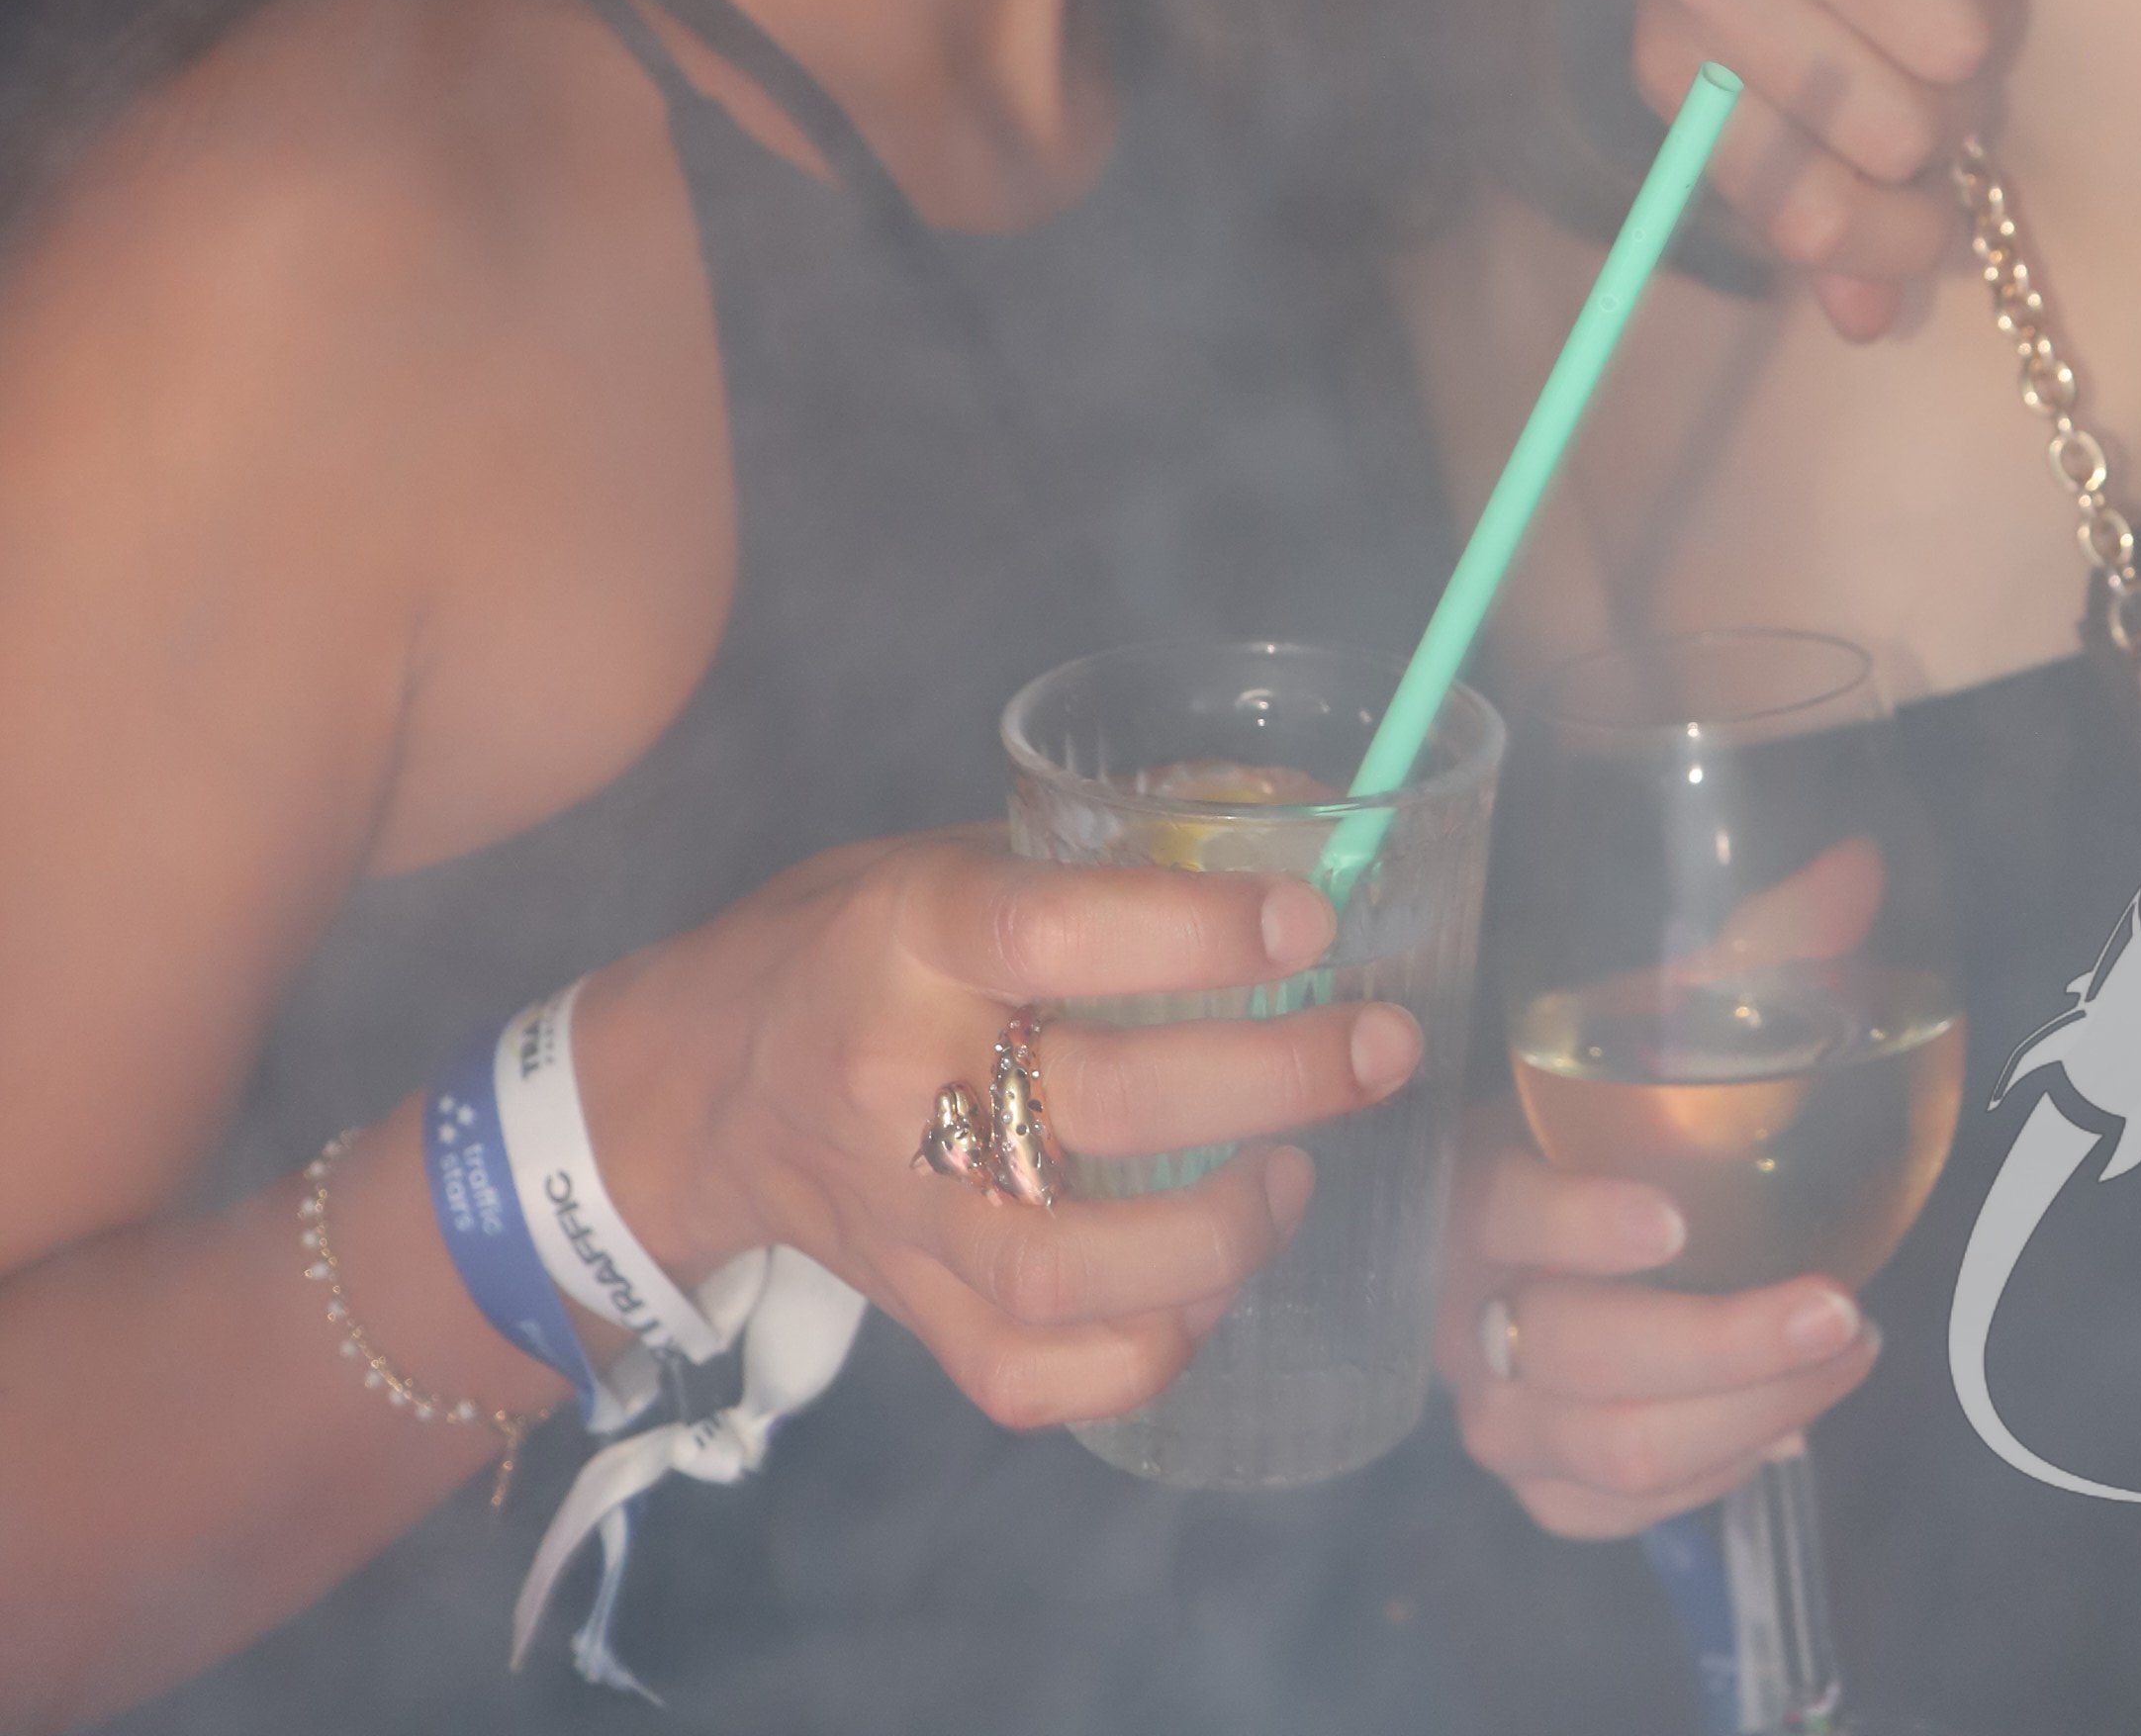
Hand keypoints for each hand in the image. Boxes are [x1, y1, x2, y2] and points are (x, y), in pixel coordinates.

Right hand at [574, 834, 1420, 1434]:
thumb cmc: (845, 947)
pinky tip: (1211, 1286)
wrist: (695, 1089)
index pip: (1051, 933)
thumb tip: (1284, 834)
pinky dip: (1146, 1348)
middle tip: (1377, 1047)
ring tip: (1293, 1178)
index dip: (1191, 930)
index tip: (1307, 924)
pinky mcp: (912, 1314)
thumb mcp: (940, 860)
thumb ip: (1084, 862)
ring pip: (1067, 1264)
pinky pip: (1035, 1372)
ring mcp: (900, 1213)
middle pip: (1100, 1101)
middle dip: (1272, 1077)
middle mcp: (897, 1078)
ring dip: (1218, 1234)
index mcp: (905, 937)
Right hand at [1438, 1129, 1879, 1538]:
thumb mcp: (1586, 1119)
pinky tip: (1784, 1419)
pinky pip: (1641, 1506)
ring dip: (1758, 1411)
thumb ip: (1648, 1127)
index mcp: (1465, 1211)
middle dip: (1729, 1344)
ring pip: (1628, 1449)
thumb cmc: (1567, 1170)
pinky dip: (1726, 1465)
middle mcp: (1466, 1332)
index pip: (1511, 1214)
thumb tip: (1778, 1155)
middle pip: (1591, 1356)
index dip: (1585, 1223)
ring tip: (1847, 1356)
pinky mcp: (1541, 1494)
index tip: (1675, 1223)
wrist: (1489, 1276)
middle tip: (1834, 1312)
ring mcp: (1500, 1426)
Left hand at [1634, 0, 2032, 333]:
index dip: (1894, 239)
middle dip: (1952, 102)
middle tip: (1934, 35)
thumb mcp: (1751, 38)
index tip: (1944, 219)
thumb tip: (1869, 322)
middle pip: (1906, 133)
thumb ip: (1811, 181)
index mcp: (1670, 55)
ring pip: (1961, 36)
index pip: (1798, 211)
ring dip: (1984, 3)